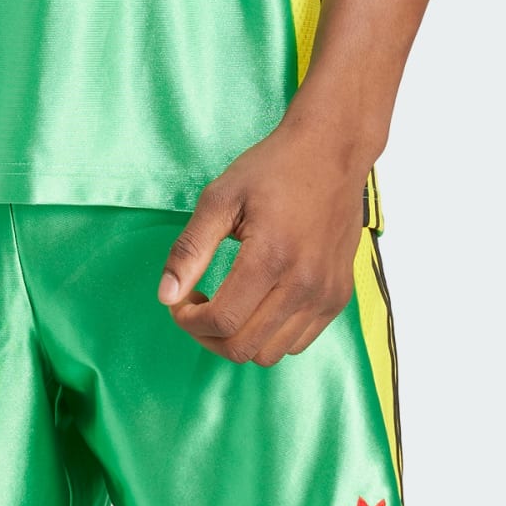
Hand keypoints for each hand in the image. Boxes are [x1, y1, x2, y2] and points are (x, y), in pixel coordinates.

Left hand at [155, 120, 370, 365]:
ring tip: (225, 305)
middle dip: (206, 336)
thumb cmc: (272, 169)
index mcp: (270, 257)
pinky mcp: (339, 298)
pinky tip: (256, 303)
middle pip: (244, 348)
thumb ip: (190, 249)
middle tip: (195, 306)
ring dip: (238, 340)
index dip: (189, 321)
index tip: (178, 301)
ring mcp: (326, 296)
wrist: (331, 152)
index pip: (222, 321)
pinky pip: (298, 343)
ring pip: (271, 353)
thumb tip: (166, 296)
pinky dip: (269, 335)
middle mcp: (304, 285)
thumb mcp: (220, 197)